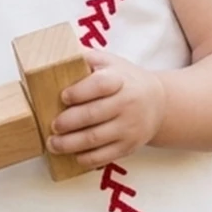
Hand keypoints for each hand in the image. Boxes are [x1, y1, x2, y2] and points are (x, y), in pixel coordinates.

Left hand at [47, 48, 165, 166]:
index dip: (80, 91)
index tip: (63, 97)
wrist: (158, 103)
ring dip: (70, 144)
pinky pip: (105, 156)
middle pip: (93, 114)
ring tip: (53, 144)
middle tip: (53, 125)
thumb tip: (57, 53)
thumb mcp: (111, 62)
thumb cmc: (125, 81)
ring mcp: (129, 126)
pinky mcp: (129, 146)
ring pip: (96, 138)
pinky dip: (86, 158)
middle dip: (68, 122)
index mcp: (120, 79)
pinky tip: (73, 155)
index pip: (100, 84)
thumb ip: (87, 58)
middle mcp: (127, 103)